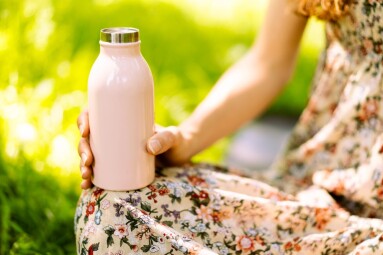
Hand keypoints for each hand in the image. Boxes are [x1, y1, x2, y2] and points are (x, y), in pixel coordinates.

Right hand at [77, 110, 191, 189]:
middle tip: (88, 161)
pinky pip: (99, 171)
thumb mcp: (172, 136)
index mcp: (122, 121)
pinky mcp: (118, 167)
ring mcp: (115, 152)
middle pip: (89, 138)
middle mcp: (114, 135)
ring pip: (90, 155)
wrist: (181, 155)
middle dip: (82, 150)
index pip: (97, 115)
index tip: (86, 131)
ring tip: (86, 178)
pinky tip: (86, 186)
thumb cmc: (176, 140)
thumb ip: (165, 139)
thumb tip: (150, 147)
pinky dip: (90, 179)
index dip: (84, 120)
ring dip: (82, 166)